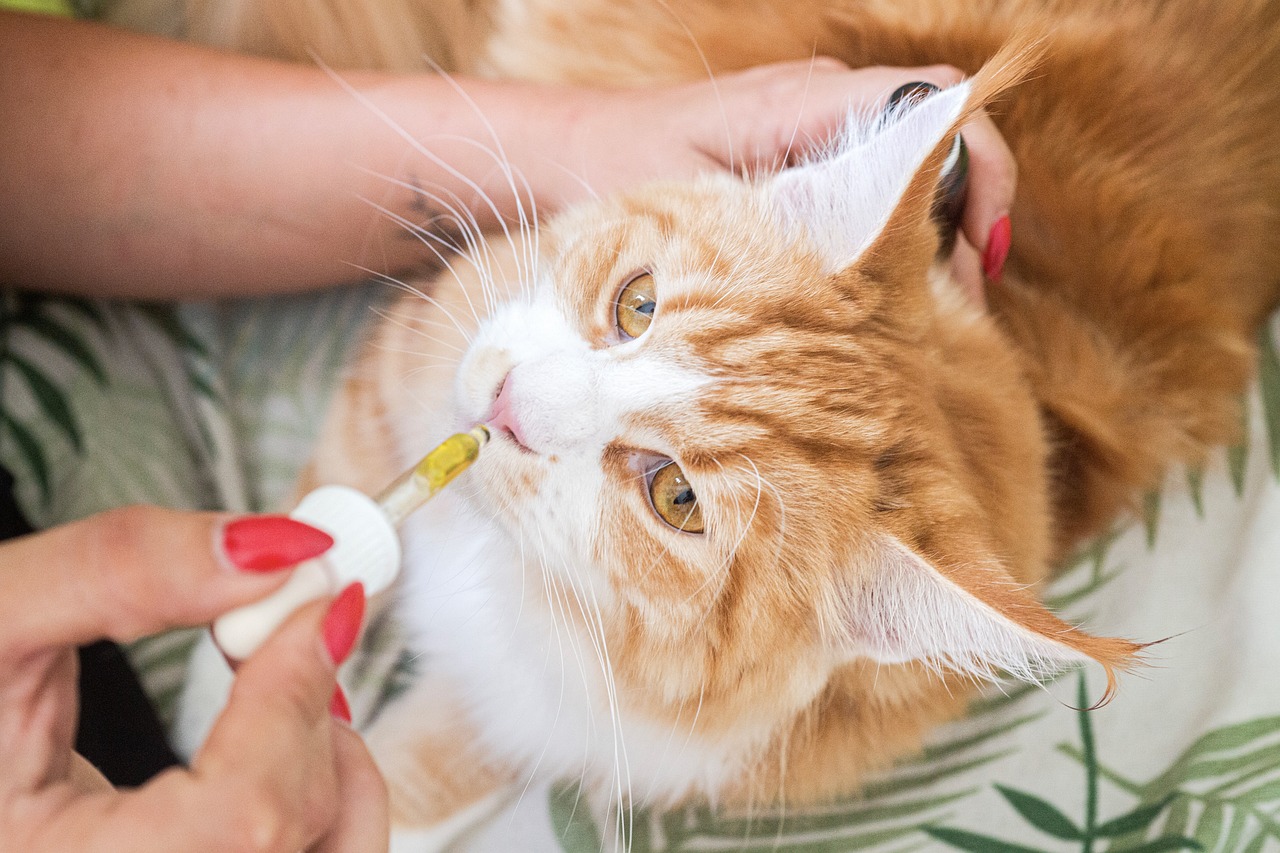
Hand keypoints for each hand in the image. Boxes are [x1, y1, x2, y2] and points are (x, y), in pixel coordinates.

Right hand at [0, 506, 387, 851]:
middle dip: (306, 703)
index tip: (317, 595)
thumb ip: (115, 570)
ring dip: (329, 745)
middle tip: (298, 605)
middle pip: (286, 835)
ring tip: (279, 668)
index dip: (291, 697)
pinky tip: (280, 728)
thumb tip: (272, 547)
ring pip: (327, 851)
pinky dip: (326, 785)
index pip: (236, 820)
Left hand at [502, 59, 1014, 300]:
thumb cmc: (615, 171)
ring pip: (910, 166)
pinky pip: (871, 183)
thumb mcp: (698, 210)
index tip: (979, 248)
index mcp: (802, 101)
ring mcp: (811, 126)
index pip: (933, 103)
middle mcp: (819, 101)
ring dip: (932, 234)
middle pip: (938, 137)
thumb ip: (781, 227)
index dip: (979, 167)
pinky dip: (892, 234)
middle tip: (963, 304)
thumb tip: (864, 273)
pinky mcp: (796, 157)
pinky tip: (887, 294)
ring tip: (936, 313)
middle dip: (966, 217)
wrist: (563, 152)